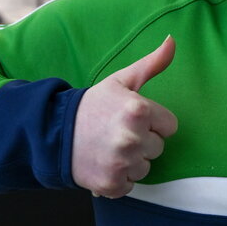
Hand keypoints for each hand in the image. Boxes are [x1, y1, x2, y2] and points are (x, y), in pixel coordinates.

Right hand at [72, 35, 178, 198]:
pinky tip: (105, 163)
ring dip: (132, 160)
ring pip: (146, 167)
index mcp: (138, 110)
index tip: (133, 119)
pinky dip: (120, 178)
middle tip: (118, 132)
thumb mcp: (122, 81)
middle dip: (143, 141)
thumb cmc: (94, 106)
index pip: (170, 126)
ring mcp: (121, 163)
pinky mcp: (111, 184)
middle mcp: (132, 137)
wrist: (54, 133)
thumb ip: (152, 64)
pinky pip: (131, 184)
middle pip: (158, 147)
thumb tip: (172, 41)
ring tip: (110, 147)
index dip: (153, 122)